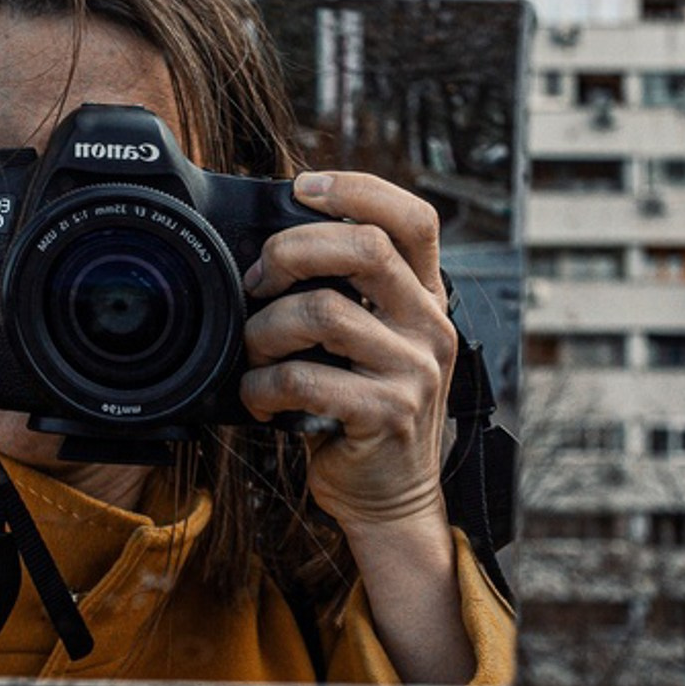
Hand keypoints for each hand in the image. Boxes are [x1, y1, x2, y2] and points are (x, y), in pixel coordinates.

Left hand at [239, 170, 457, 533]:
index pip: (413, 219)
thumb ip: (346, 296)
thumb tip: (272, 248)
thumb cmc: (361, 412)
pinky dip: (262, 386)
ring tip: (254, 354)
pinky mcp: (387, 413)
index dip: (358, 188)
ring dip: (264, 330)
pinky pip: (304, 378)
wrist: (389, 498)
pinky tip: (259, 399)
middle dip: (291, 251)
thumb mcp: (368, 344)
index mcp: (425, 298)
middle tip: (258, 281)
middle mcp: (430, 326)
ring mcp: (415, 370)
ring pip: (322, 312)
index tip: (303, 188)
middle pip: (365, 248)